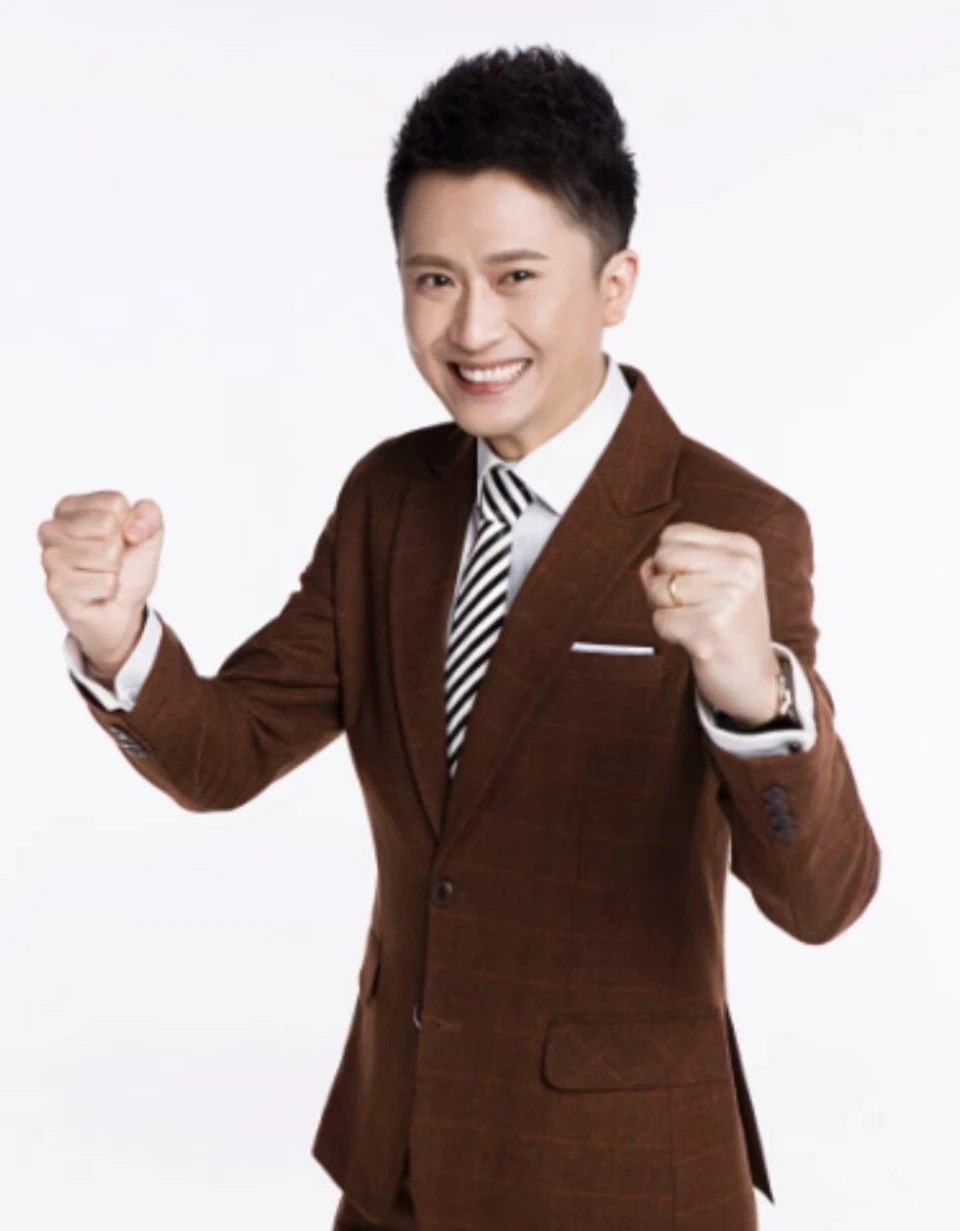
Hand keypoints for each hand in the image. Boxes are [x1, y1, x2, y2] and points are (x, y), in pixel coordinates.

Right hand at [38, 491, 164, 674]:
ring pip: (108, 553)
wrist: (123, 609)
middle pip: (108, 524)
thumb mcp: (148, 534)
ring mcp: (50, 558)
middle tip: (110, 561)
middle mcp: (51, 529)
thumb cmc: (128, 566)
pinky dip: (110, 590)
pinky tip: (96, 594)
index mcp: (69, 508)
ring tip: (102, 576)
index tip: (120, 539)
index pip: (114, 502)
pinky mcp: (56, 586)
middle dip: (120, 547)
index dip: (129, 524)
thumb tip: (132, 528)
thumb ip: (149, 514)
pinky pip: (106, 582)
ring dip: (115, 570)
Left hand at [637, 521, 780, 725]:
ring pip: (657, 589)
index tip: (693, 582)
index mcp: (743, 548)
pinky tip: (694, 639)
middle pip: (663, 557)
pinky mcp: (711, 631)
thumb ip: (676, 565)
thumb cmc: (729, 623)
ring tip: (694, 622)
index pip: (674, 534)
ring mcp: (728, 599)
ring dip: (665, 610)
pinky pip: (660, 621)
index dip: (669, 561)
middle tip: (690, 605)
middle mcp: (740, 569)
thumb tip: (646, 564)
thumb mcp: (714, 581)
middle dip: (663, 584)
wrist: (755, 676)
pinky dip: (668, 633)